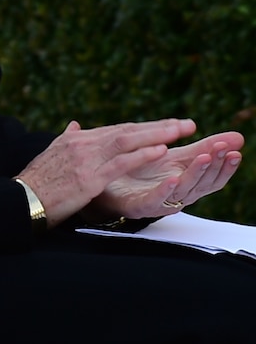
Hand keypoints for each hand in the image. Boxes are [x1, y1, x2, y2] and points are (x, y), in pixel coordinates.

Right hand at [15, 119, 191, 222]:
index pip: (117, 129)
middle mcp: (82, 143)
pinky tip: (161, 151)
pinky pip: (121, 164)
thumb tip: (75, 124)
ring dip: (157, 135)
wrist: (20, 198)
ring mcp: (85, 159)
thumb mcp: (52, 154)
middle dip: (159, 126)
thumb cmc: (36, 181)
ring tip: (180, 131)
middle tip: (186, 123)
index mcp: (75, 139)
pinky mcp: (88, 178)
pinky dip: (142, 155)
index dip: (145, 127)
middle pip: (127, 131)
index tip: (168, 125)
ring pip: (127, 141)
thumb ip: (67, 138)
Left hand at [87, 129, 243, 220]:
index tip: (236, 149)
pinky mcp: (139, 206)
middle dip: (215, 166)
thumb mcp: (175, 157)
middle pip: (203, 184)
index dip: (225, 165)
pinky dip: (165, 191)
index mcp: (187, 183)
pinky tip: (173, 179)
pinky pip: (155, 200)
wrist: (105, 182)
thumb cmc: (141, 171)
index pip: (213, 177)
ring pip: (183, 190)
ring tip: (204, 158)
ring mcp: (159, 202)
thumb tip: (239, 137)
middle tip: (225, 150)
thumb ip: (203, 148)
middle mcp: (178, 196)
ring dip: (195, 173)